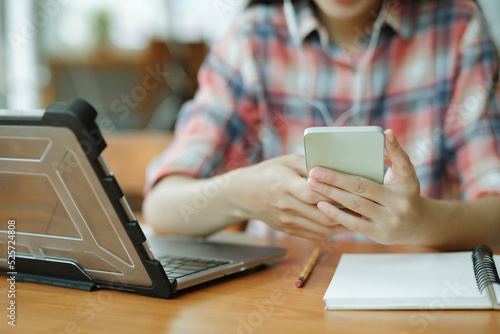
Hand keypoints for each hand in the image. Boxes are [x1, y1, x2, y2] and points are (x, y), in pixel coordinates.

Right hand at [233, 154, 352, 239]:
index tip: (354, 191)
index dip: (334, 194)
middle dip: (344, 212)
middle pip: (321, 214)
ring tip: (359, 217)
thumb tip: (335, 168)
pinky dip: (331, 231)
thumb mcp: (286, 161)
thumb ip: (309, 164)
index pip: (313, 193)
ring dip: (342, 225)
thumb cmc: (268, 172)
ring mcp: (286, 220)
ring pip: (321, 228)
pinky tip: (344, 224)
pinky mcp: (288, 230)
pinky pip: (314, 234)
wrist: (244, 194)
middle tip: (365, 207)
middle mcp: (285, 205)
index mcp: (283, 185)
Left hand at [306, 130, 424, 243]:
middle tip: (314, 171)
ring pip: (355, 204)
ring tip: (312, 184)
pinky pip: (354, 223)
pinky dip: (336, 213)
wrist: (416, 226)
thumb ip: (393, 159)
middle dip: (335, 178)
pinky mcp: (380, 234)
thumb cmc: (401, 194)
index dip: (395, 149)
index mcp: (408, 183)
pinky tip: (321, 204)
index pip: (403, 164)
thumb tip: (382, 137)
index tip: (385, 133)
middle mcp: (401, 202)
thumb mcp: (403, 177)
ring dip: (331, 193)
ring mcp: (391, 220)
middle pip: (362, 186)